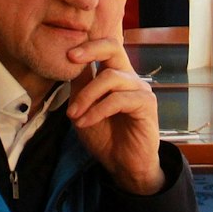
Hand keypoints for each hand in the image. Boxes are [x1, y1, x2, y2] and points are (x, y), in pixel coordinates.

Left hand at [65, 37, 163, 194]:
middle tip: (70, 58)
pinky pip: (118, 99)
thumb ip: (80, 85)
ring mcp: (140, 89)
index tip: (66, 54)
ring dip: (86, 96)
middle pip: (114, 48)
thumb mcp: (84, 108)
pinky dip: (97, 110)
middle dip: (90, 50)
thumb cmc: (105, 136)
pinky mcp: (146, 104)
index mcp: (115, 75)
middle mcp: (130, 77)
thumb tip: (69, 62)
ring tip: (73, 115)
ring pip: (110, 78)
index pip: (104, 48)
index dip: (86, 46)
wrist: (123, 165)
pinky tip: (85, 122)